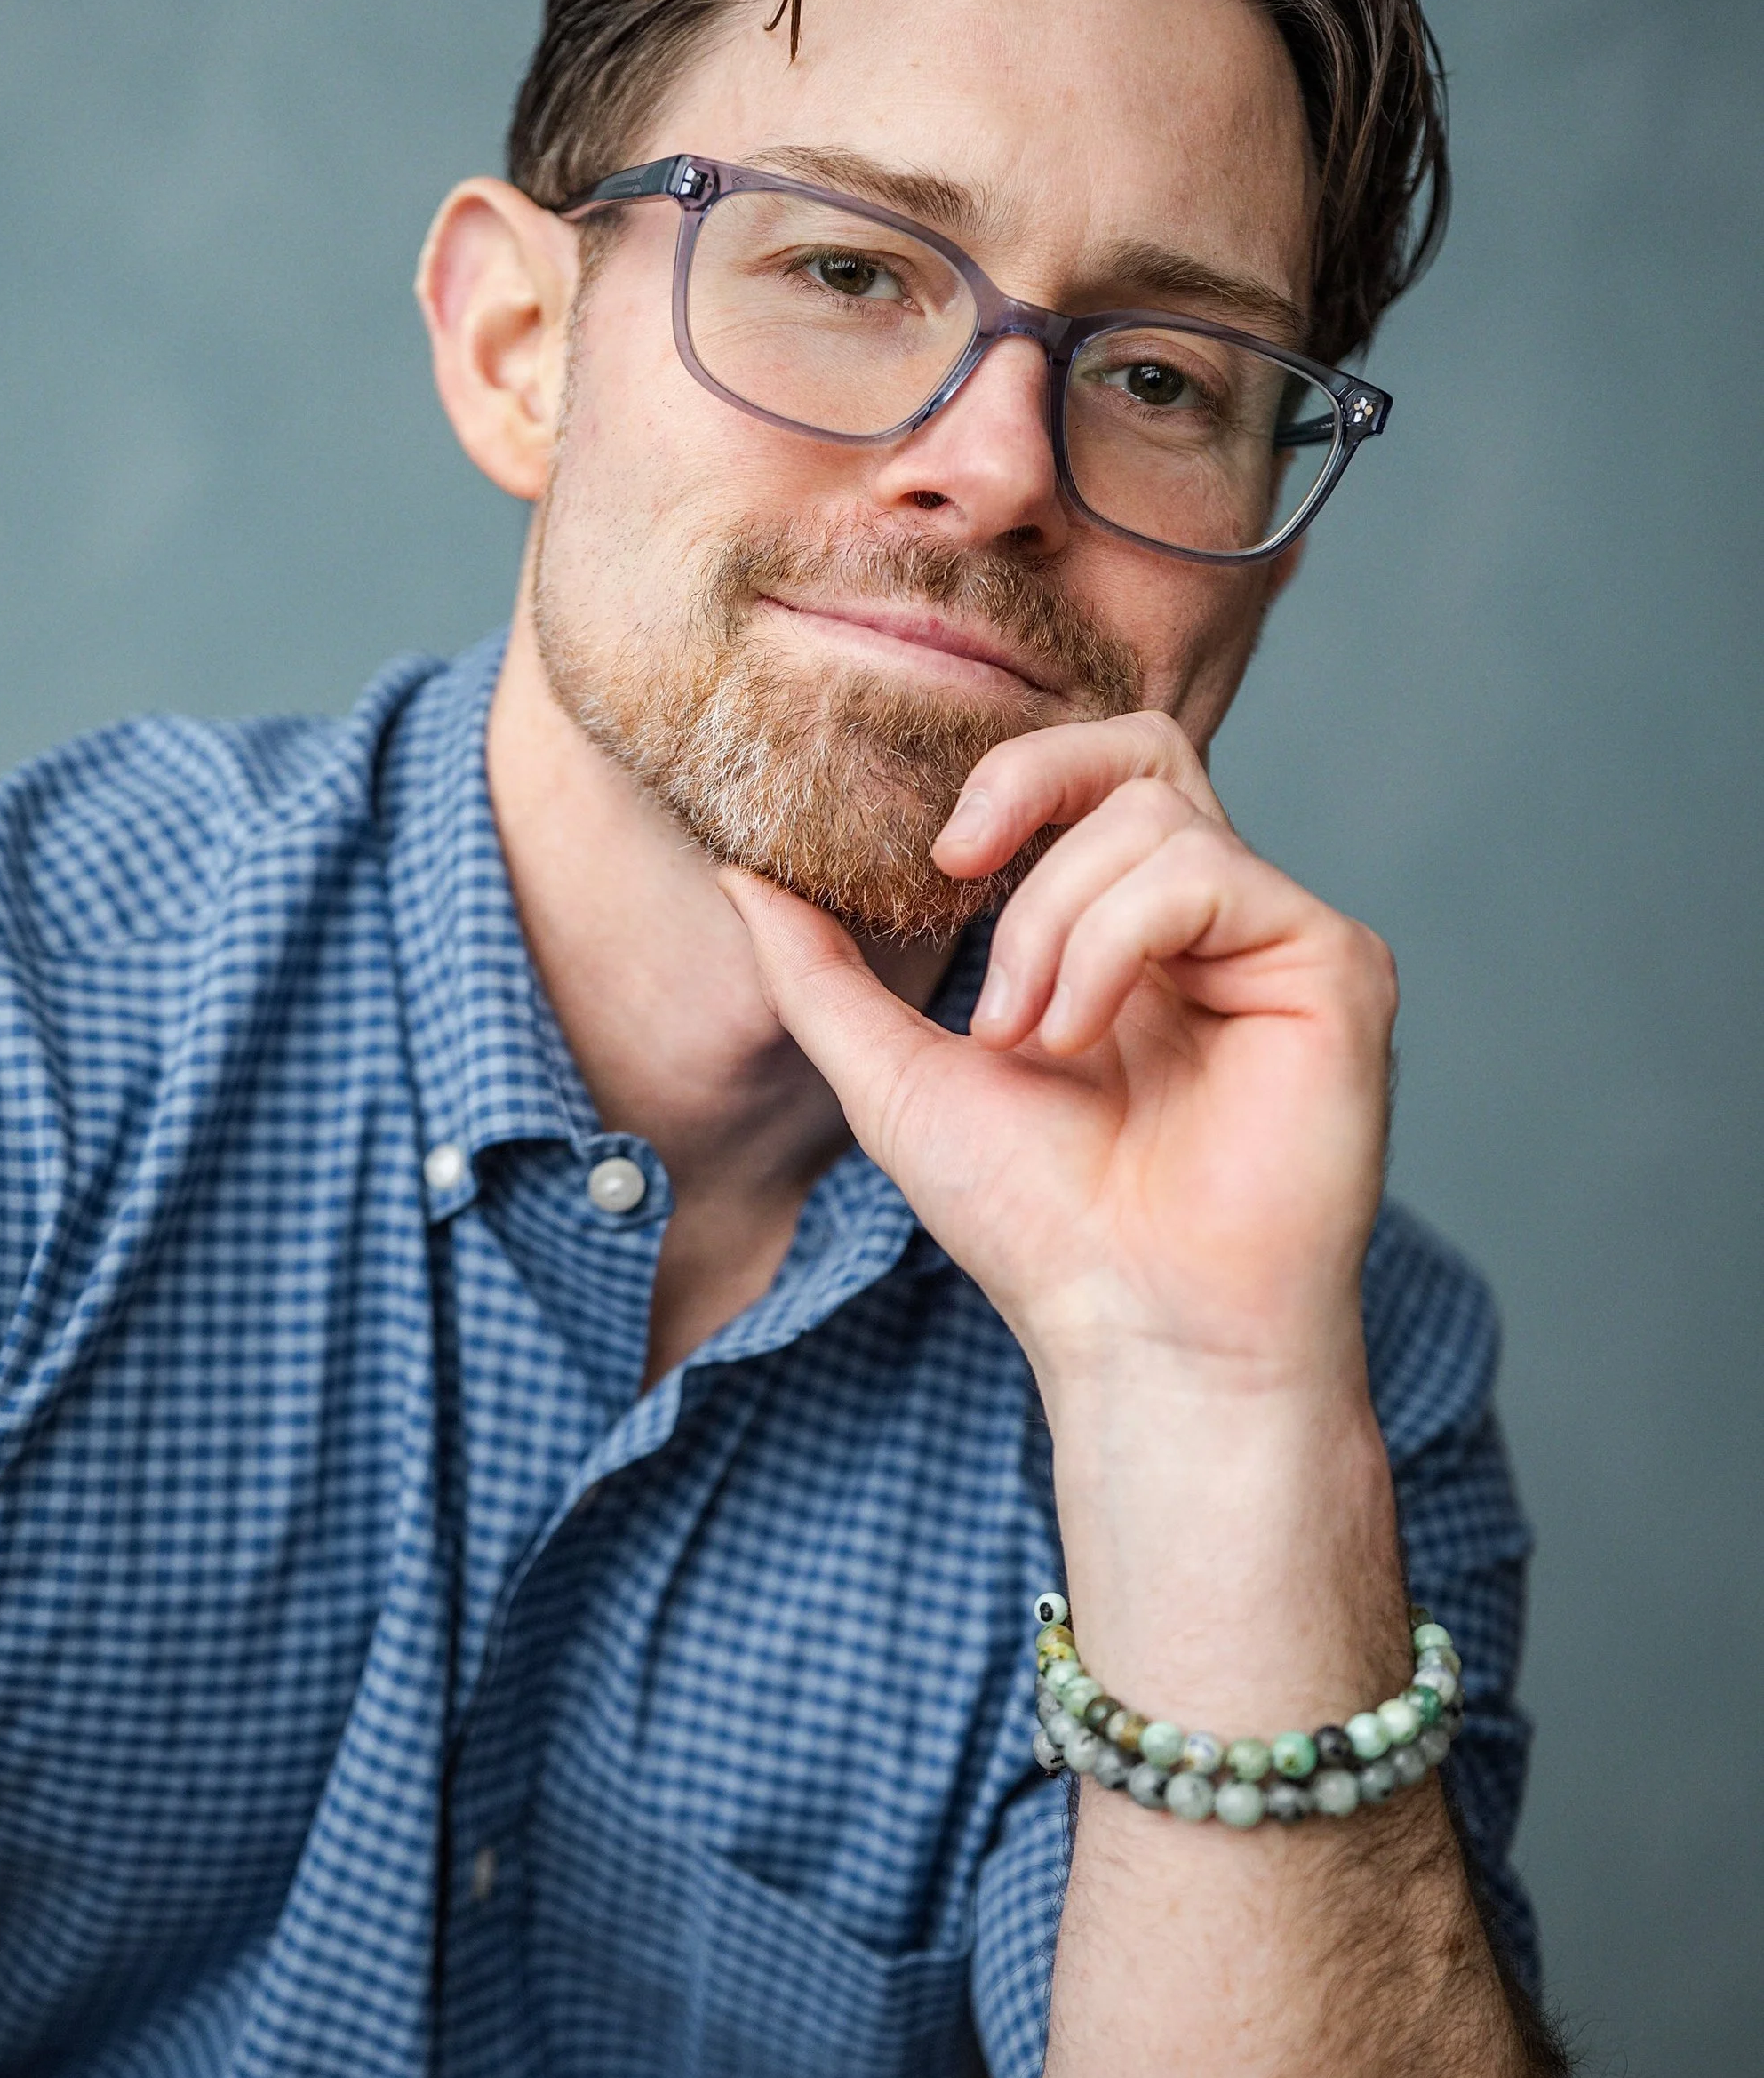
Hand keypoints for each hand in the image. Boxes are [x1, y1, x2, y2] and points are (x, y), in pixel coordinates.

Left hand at [720, 714, 1396, 1408]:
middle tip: (954, 866)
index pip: (1092, 780)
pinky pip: (1208, 874)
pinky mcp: (1336, 965)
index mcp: (1130, 936)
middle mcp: (1215, 925)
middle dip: (1027, 785)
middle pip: (1140, 748)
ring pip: (1152, 818)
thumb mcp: (894, 1075)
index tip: (934, 860)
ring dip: (1051, 922)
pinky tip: (1083, 1039)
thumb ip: (822, 975)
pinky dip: (1114, 943)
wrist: (1135, 1330)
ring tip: (1030, 1037)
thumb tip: (741, 877)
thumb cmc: (1036, 1225)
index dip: (1012, 779)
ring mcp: (1278, 940)